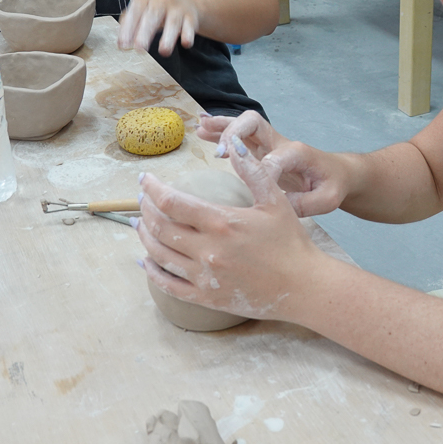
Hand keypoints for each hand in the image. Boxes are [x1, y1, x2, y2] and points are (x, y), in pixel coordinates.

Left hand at [117, 0, 199, 55]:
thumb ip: (129, 24)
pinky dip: (188, 35)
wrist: (184, 1)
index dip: (128, 28)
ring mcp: (177, 9)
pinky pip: (190, 27)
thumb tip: (122, 44)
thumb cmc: (157, 10)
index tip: (123, 45)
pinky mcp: (190, 18)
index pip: (135, 11)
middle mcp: (161, 2)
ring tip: (163, 52)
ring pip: (173, 22)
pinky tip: (185, 44)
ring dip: (168, 37)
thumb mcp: (140, 11)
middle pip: (153, 16)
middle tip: (139, 49)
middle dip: (145, 32)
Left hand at [134, 136, 323, 320]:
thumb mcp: (276, 200)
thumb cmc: (291, 242)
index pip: (172, 202)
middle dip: (145, 210)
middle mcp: (208, 250)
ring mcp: (205, 276)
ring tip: (139, 224)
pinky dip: (152, 272)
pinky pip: (169, 285)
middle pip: (160, 227)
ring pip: (159, 254)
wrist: (303, 286)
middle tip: (143, 199)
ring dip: (144, 237)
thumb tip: (234, 145)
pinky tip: (146, 261)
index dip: (152, 189)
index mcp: (222, 222)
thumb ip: (253, 171)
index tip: (145, 180)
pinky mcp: (206, 298)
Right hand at [199, 111, 349, 216]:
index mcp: (297, 153)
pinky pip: (240, 135)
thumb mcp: (327, 199)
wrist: (339, 174)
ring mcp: (270, 144)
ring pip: (243, 125)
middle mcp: (281, 143)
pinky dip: (221, 130)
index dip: (260, 172)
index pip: (272, 158)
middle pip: (254, 123)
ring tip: (200, 128)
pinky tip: (202, 128)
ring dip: (222, 126)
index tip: (253, 190)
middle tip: (220, 154)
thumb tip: (278, 206)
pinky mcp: (262, 149)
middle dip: (234, 133)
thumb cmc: (334, 185)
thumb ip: (304, 204)